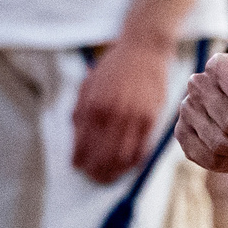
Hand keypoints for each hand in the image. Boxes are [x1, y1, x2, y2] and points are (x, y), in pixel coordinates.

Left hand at [71, 34, 170, 181]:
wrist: (144, 49)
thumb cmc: (114, 66)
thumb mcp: (88, 84)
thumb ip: (79, 110)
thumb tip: (75, 137)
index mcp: (94, 105)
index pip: (83, 143)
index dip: (79, 158)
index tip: (76, 167)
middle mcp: (113, 114)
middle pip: (102, 154)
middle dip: (96, 170)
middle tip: (93, 177)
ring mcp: (134, 118)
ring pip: (122, 156)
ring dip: (114, 171)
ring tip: (108, 177)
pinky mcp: (151, 119)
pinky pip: (141, 148)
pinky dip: (133, 162)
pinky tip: (127, 166)